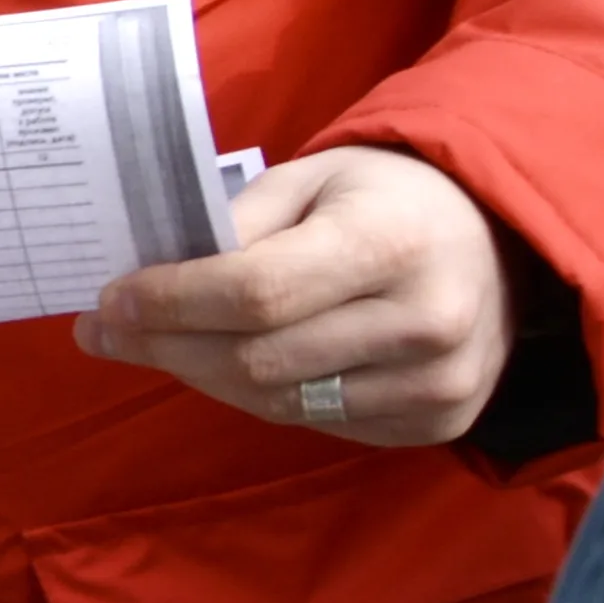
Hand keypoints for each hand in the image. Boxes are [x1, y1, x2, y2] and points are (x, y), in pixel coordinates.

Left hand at [79, 145, 510, 446]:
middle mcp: (424, 322)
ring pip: (279, 403)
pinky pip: (318, 423)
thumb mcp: (313, 179)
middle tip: (104, 333)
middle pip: (258, 359)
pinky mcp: (437, 423)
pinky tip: (227, 365)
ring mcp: (437, 384)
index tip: (108, 302)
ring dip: (201, 377)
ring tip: (156, 347)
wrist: (498, 243)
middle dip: (166, 347)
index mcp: (389, 243)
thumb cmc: (386, 199)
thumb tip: (148, 277)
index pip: (255, 292)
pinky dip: (259, 396)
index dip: (171, 303)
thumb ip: (238, 225)